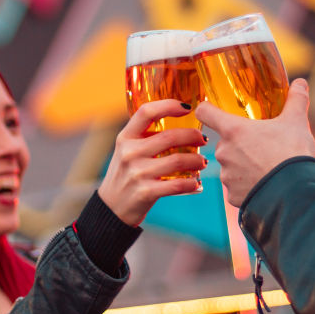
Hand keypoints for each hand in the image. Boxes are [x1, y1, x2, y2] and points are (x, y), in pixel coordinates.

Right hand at [98, 99, 206, 226]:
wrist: (111, 207)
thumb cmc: (126, 174)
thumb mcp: (127, 150)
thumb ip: (145, 136)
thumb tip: (181, 123)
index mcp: (125, 137)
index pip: (147, 112)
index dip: (169, 105)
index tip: (187, 107)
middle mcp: (129, 152)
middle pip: (169, 137)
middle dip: (193, 136)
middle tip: (203, 139)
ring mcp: (137, 173)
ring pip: (178, 160)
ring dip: (196, 161)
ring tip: (202, 162)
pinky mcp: (145, 192)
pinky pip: (177, 184)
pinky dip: (191, 183)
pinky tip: (195, 182)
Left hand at [195, 79, 314, 206]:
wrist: (297, 191)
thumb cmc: (293, 153)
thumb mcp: (297, 121)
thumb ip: (296, 99)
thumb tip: (301, 82)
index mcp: (234, 130)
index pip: (205, 112)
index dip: (207, 108)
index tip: (211, 109)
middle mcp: (224, 152)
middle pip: (223, 142)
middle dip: (239, 144)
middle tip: (261, 146)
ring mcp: (227, 176)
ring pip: (231, 166)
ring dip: (243, 165)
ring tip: (267, 167)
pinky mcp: (234, 197)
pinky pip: (237, 188)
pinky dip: (248, 186)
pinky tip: (265, 184)